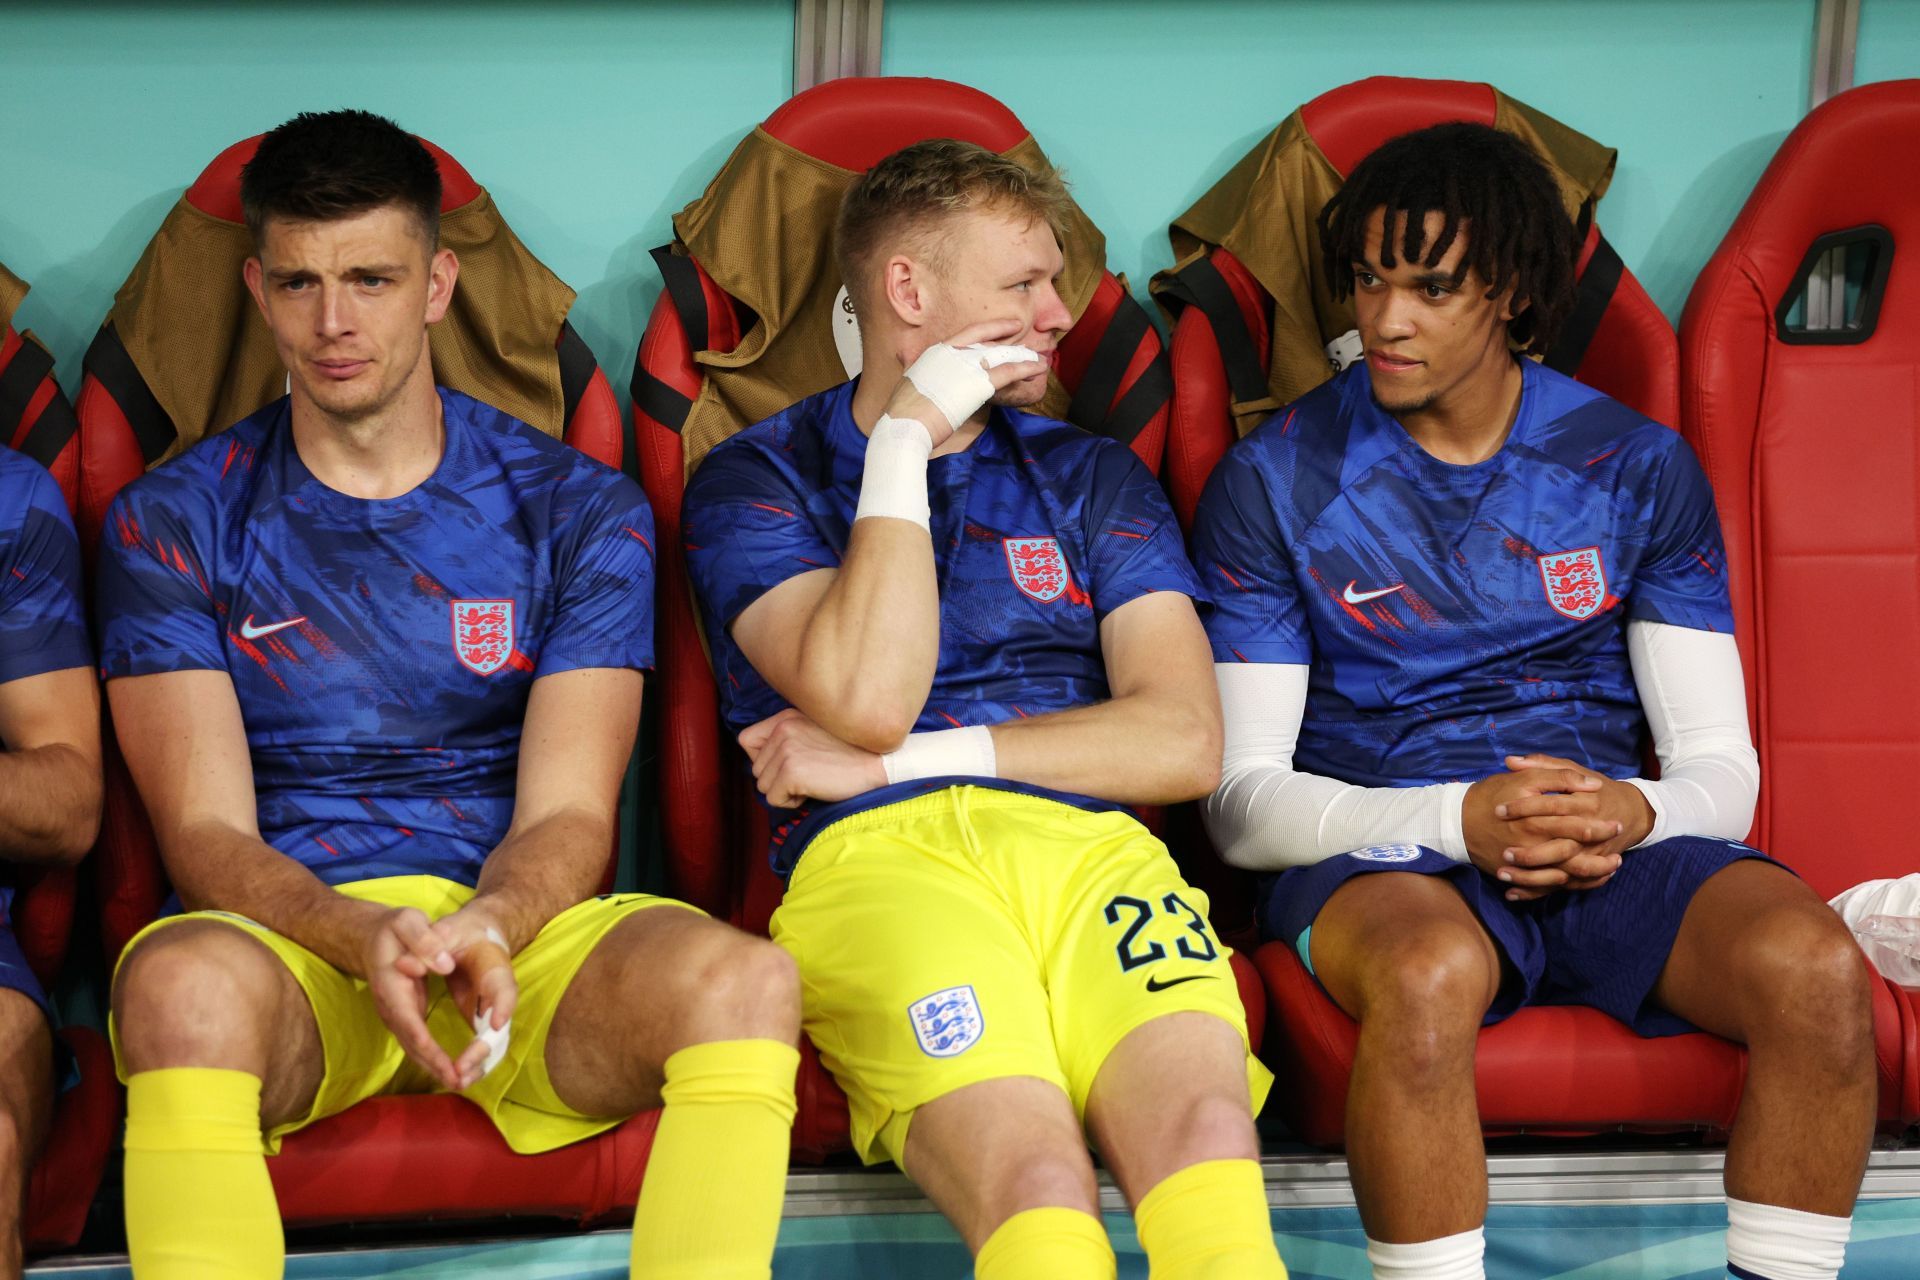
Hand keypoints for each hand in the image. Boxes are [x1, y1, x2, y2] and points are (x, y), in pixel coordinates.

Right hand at [360, 901, 518, 1090]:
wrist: (370, 937)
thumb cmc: (393, 928)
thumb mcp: (407, 922)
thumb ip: (424, 940)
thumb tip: (444, 964)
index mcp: (392, 986)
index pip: (409, 1020)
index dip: (427, 1044)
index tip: (446, 1062)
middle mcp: (390, 1007)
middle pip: (412, 1042)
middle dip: (434, 1064)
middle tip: (460, 1081)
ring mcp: (395, 1015)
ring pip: (414, 1048)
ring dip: (436, 1067)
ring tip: (461, 1082)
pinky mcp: (404, 1017)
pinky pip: (418, 1043)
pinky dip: (434, 1059)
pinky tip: (451, 1070)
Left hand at [739, 708, 887, 808]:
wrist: (879, 763)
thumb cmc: (851, 754)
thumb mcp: (816, 731)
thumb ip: (789, 738)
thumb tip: (765, 764)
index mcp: (786, 717)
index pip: (747, 740)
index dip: (761, 758)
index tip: (786, 765)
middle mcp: (782, 729)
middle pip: (755, 768)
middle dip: (777, 779)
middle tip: (808, 775)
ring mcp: (786, 749)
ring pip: (763, 785)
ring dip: (785, 791)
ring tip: (813, 782)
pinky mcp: (791, 771)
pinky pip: (774, 799)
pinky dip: (792, 803)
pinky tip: (814, 790)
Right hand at [886, 318, 1049, 447]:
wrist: (906, 424)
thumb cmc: (903, 412)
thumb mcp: (908, 383)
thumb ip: (917, 373)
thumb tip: (910, 370)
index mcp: (936, 352)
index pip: (969, 333)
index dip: (991, 327)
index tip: (1007, 325)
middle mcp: (954, 353)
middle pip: (988, 343)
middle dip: (1008, 340)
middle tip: (1023, 335)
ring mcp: (967, 366)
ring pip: (1002, 356)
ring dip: (1023, 357)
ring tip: (1039, 360)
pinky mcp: (979, 383)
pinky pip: (1009, 372)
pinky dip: (1026, 368)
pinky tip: (1038, 368)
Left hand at [1492, 752, 1652, 899]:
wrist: (1632, 813)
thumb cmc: (1596, 789)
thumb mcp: (1574, 770)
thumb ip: (1543, 764)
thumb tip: (1510, 760)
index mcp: (1585, 803)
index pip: (1552, 806)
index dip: (1524, 807)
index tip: (1498, 810)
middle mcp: (1590, 833)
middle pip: (1559, 847)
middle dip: (1530, 853)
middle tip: (1502, 852)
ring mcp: (1590, 856)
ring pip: (1562, 872)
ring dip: (1531, 878)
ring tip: (1502, 874)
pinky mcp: (1588, 871)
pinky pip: (1563, 886)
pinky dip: (1539, 892)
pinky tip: (1513, 894)